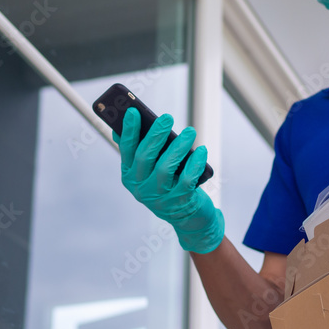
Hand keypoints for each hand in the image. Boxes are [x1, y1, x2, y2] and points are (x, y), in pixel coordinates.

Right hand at [114, 107, 223, 253]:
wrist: (187, 216)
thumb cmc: (168, 183)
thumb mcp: (151, 169)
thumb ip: (141, 148)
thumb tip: (129, 119)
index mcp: (130, 176)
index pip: (126, 150)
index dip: (129, 130)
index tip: (133, 111)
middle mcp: (140, 188)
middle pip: (145, 157)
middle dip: (156, 135)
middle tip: (167, 117)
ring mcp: (159, 197)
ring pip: (165, 167)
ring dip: (178, 147)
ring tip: (190, 132)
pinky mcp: (178, 202)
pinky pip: (186, 179)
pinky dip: (195, 163)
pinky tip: (201, 150)